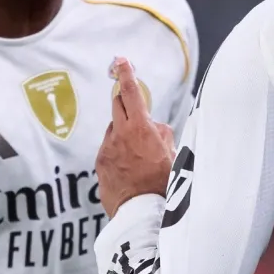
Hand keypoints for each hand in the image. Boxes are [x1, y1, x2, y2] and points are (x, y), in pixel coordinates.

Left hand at [97, 57, 175, 217]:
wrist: (142, 213)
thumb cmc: (163, 185)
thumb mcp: (173, 154)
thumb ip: (162, 133)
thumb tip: (154, 126)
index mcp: (140, 128)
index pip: (131, 92)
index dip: (126, 73)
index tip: (121, 60)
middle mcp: (119, 134)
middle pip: (117, 105)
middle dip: (125, 103)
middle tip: (136, 113)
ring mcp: (107, 149)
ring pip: (113, 130)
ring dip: (123, 133)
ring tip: (138, 157)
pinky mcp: (100, 164)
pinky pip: (109, 150)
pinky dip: (118, 153)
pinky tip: (130, 170)